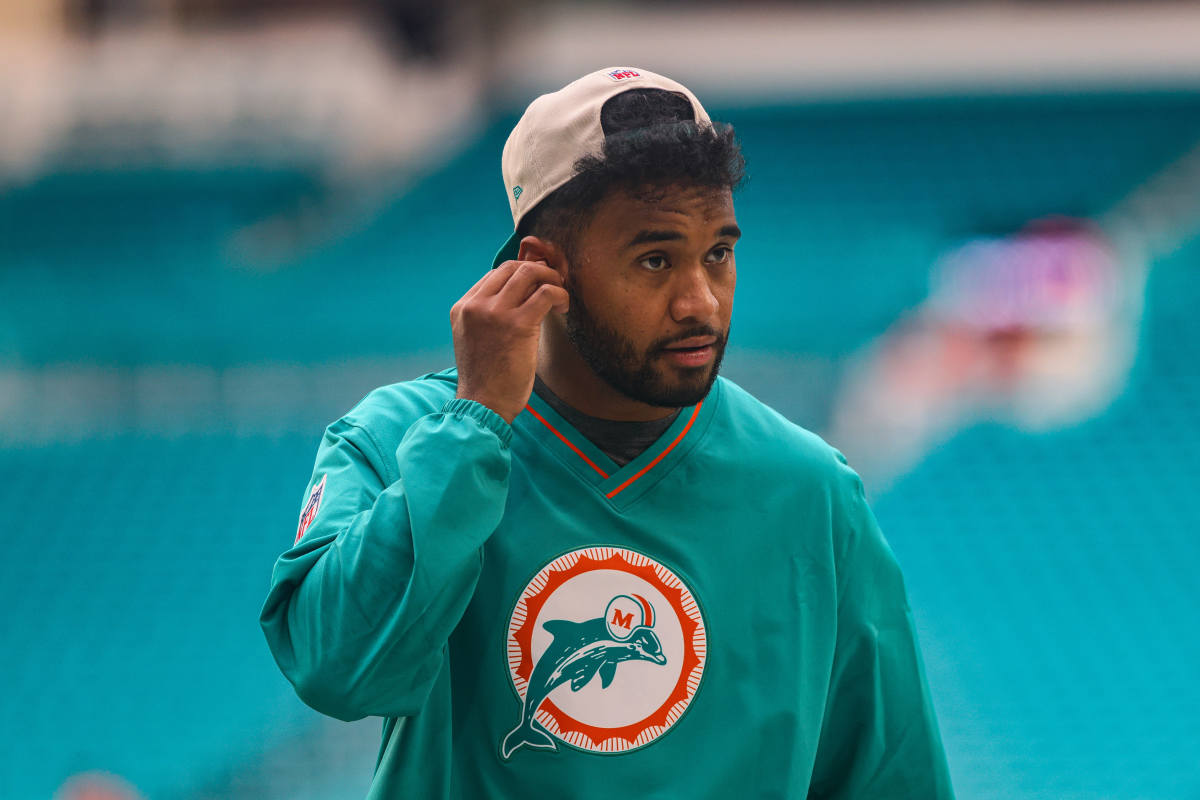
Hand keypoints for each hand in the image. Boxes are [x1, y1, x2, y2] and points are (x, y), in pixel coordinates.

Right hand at [451, 260, 568, 422]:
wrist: (483, 404)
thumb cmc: (485, 378)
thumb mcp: (475, 338)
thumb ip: (487, 316)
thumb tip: (519, 297)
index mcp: (463, 307)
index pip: (495, 273)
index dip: (521, 273)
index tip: (537, 284)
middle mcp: (476, 305)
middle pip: (513, 267)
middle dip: (538, 271)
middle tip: (553, 284)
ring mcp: (495, 313)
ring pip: (529, 273)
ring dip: (551, 279)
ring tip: (559, 296)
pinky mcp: (517, 325)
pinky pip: (546, 293)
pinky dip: (559, 294)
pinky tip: (563, 307)